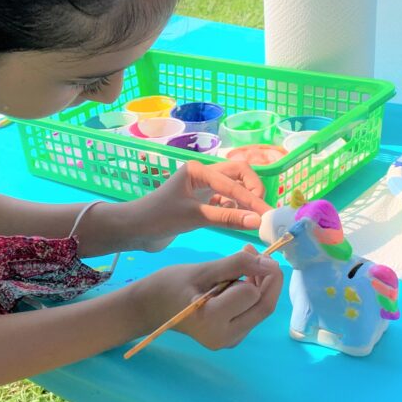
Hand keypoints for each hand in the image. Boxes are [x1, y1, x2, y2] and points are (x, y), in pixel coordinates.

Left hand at [126, 160, 271, 251]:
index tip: (267, 215)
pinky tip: (239, 222)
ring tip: (255, 220)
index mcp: (199, 170)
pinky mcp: (200, 205)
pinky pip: (225, 204)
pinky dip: (234, 211)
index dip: (253, 198)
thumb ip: (226, 218)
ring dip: (244, 203)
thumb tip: (257, 220)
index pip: (235, 179)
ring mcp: (202, 189)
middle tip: (263, 212)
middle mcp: (203, 175)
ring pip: (233, 191)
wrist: (134, 231)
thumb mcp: (194, 217)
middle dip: (253, 191)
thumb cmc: (159, 218)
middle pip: (239, 176)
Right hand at [135, 247, 282, 350]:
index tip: (247, 250)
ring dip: (260, 284)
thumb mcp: (203, 269)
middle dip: (268, 278)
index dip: (258, 270)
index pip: (252, 294)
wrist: (152, 307)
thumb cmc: (170, 285)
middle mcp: (225, 338)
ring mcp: (230, 341)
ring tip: (244, 262)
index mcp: (212, 320)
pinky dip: (252, 294)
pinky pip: (252, 314)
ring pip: (261, 310)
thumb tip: (269, 263)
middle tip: (256, 254)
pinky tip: (239, 278)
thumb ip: (237, 264)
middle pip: (264, 307)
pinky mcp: (232, 339)